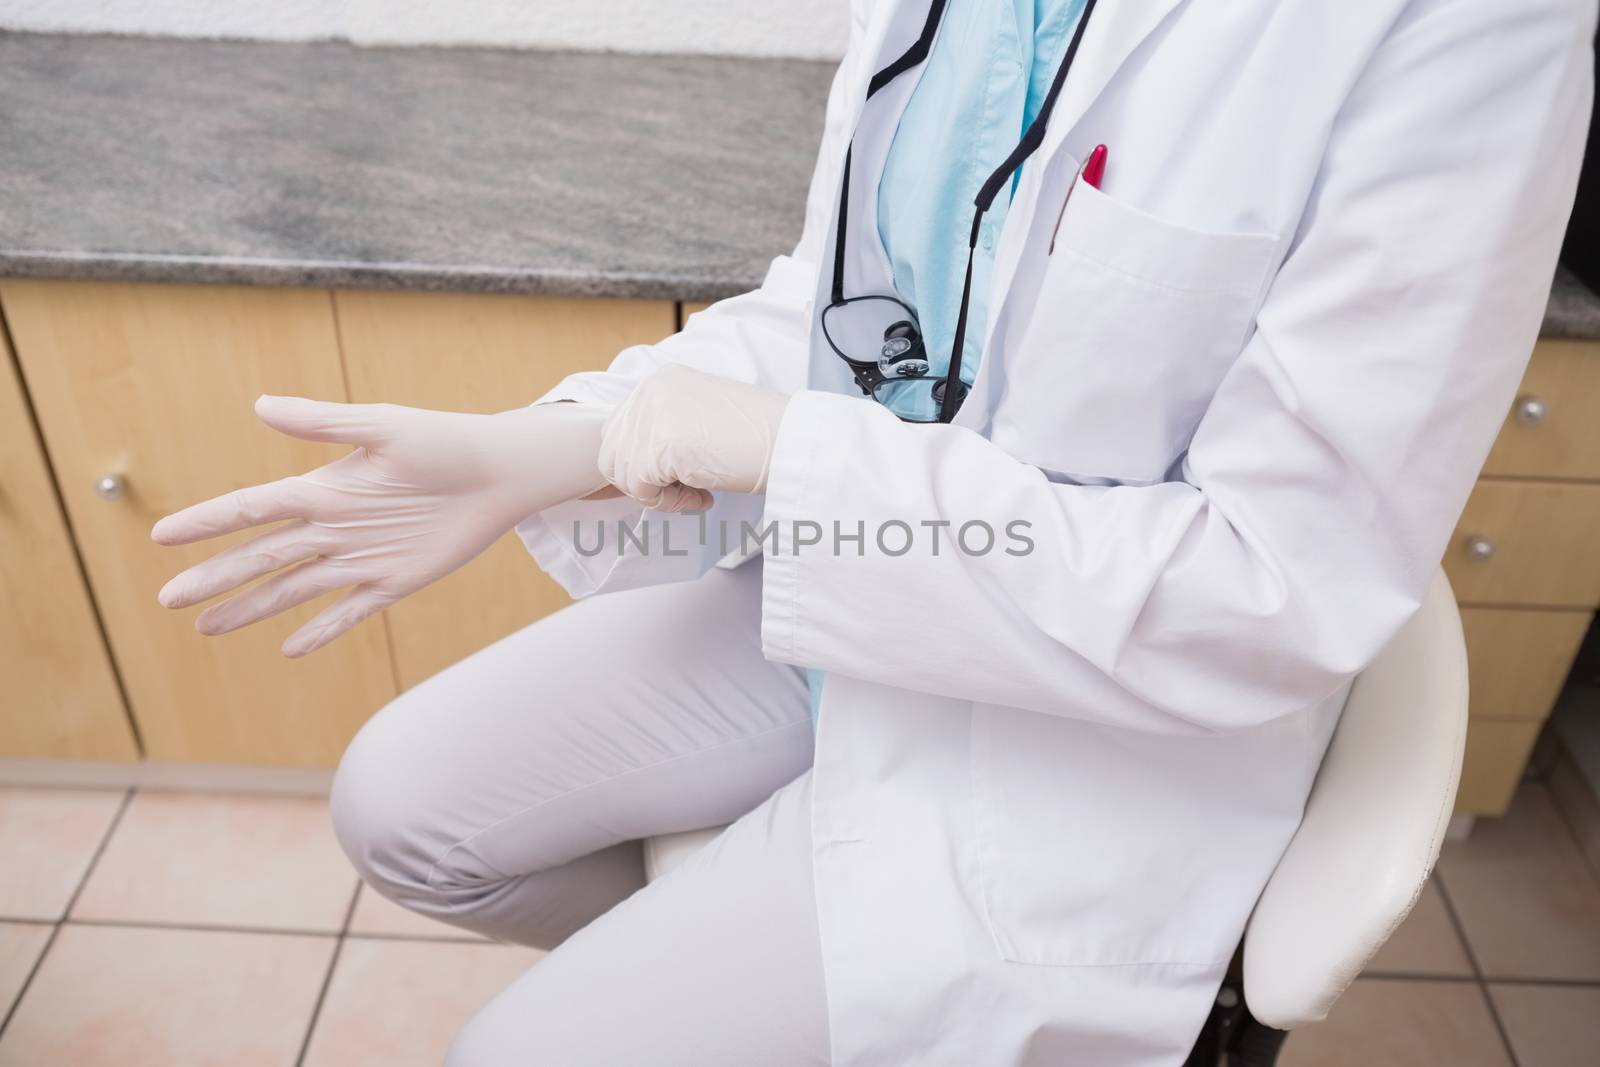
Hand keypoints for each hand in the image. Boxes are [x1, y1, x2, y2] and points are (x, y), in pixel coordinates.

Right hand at [153, 396, 608, 656]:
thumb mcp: (384, 427)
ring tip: (206, 627)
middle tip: (168, 599)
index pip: (252, 509)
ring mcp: (362, 556)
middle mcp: (335, 526)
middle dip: (215, 576)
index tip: (162, 537)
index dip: (208, 522)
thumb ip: (324, 422)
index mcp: (325, 488)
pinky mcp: (395, 581)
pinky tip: (288, 650)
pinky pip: (350, 611)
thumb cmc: (445, 441)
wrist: (500, 473)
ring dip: (251, 608)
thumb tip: (260, 406)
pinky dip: (321, 631)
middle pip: (262, 556)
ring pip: (294, 589)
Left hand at [597, 364, 790, 512]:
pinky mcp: (661, 444)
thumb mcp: (699, 418)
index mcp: (659, 382)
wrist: (792, 441)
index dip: (638, 466)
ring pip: (623, 474)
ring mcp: (653, 414)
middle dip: (642, 482)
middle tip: (683, 490)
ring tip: (697, 493)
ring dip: (658, 495)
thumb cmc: (758, 437)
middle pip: (611, 453)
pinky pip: (643, 490)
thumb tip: (632, 464)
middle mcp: (650, 391)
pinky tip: (702, 497)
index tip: (672, 479)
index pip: (618, 431)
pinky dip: (671, 504)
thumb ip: (663, 429)